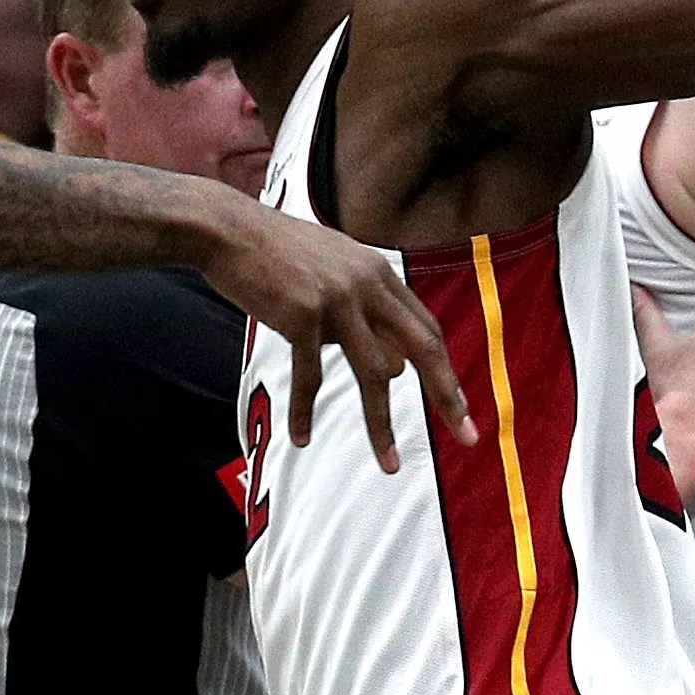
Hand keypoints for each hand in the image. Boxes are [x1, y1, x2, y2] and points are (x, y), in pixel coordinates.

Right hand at [201, 203, 477, 473]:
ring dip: (381, 424)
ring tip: (390, 464)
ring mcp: (337, 299)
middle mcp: (367, 284)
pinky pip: (310, 375)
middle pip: (422, 348)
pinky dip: (305, 411)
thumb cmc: (275, 254)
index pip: (426, 328)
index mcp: (379, 273)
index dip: (445, 370)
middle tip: (468, 435)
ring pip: (373, 373)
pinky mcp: (302, 314)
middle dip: (448, 396)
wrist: (226, 230)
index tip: (461, 407)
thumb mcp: (333, 276)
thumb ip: (367, 316)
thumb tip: (399, 369)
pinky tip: (302, 437)